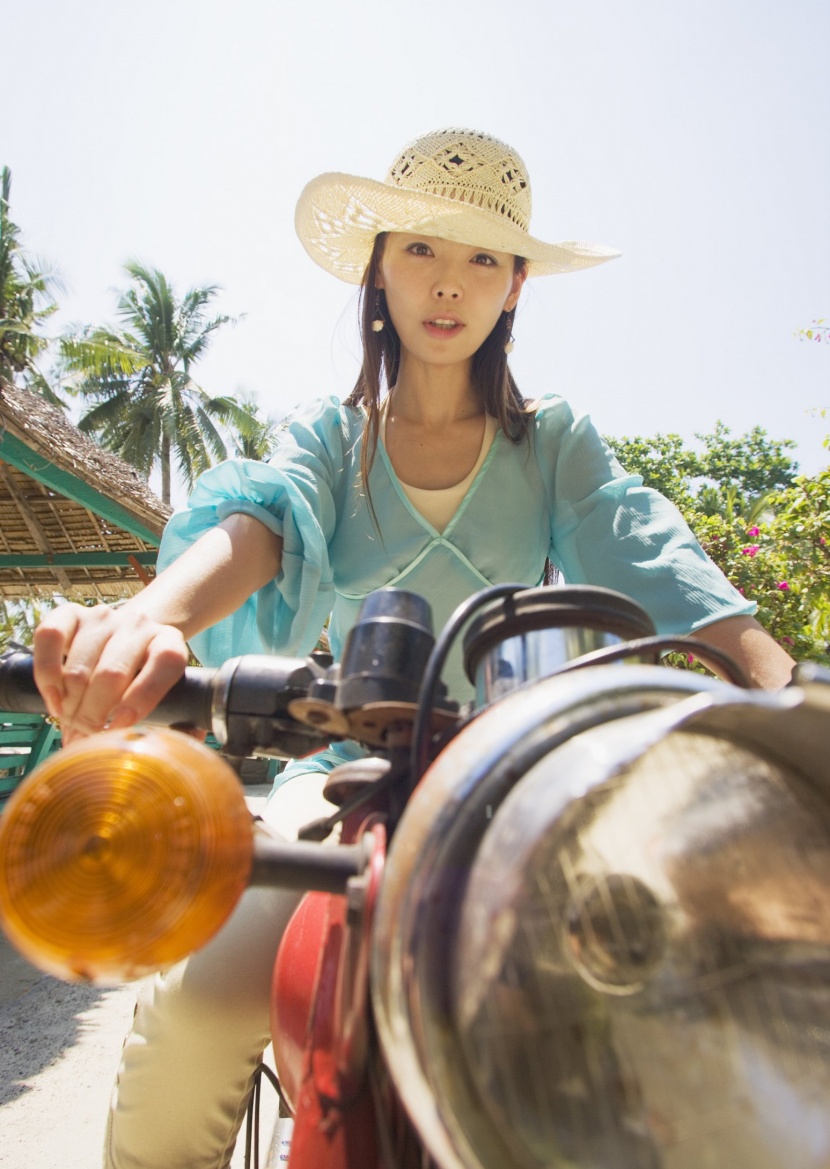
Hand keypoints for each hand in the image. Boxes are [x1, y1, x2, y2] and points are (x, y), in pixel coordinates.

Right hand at [33, 603, 189, 742]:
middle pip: (112, 674)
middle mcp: (138, 625)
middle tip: (87, 737)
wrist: (128, 634)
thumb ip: (180, 719)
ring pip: (79, 668)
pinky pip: (49, 640)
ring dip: (70, 705)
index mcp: (170, 643)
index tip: (120, 728)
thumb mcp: (169, 692)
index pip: (165, 664)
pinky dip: (47, 677)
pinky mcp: (70, 613)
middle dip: (94, 716)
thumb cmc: (146, 676)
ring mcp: (102, 617)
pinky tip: (54, 699)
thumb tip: (189, 742)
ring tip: (71, 722)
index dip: (143, 698)